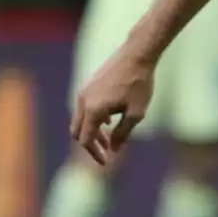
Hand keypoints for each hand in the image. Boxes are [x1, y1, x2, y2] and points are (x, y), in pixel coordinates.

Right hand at [70, 47, 154, 165]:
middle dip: (90, 144)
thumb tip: (114, 150)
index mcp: (93, 110)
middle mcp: (83, 100)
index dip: (95, 153)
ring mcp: (85, 90)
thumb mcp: (136, 112)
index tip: (106, 163)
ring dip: (92, 131)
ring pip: (81, 118)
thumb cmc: (139, 83)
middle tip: (106, 152)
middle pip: (78, 131)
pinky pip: (85, 107)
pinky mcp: (90, 83)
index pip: (85, 140)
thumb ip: (123, 133)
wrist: (138, 53)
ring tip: (109, 139)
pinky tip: (109, 120)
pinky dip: (93, 118)